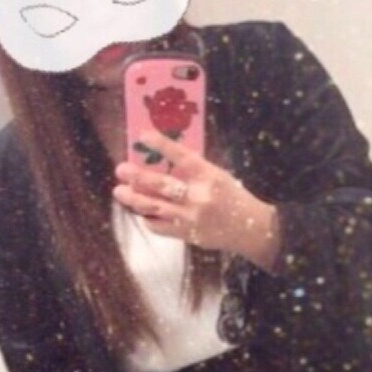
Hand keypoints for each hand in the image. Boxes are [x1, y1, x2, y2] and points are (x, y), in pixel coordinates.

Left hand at [112, 129, 277, 260]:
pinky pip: (160, 227)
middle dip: (138, 177)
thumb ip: (193, 169)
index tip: (143, 135)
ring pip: (155, 207)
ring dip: (134, 199)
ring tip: (120, 192)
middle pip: (162, 185)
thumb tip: (160, 160)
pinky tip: (141, 212)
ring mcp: (192, 218)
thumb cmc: (232, 198)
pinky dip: (148, 219)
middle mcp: (200, 197)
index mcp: (210, 177)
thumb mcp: (217, 176)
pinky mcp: (188, 235)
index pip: (182, 157)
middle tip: (121, 169)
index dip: (161, 145)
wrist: (250, 229)